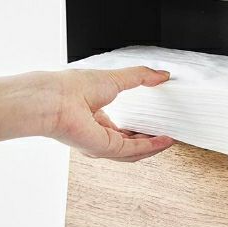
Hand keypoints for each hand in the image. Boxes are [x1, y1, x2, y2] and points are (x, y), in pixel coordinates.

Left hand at [48, 66, 173, 161]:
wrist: (58, 99)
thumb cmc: (74, 87)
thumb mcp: (116, 78)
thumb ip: (141, 76)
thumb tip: (161, 75)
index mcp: (95, 116)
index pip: (120, 128)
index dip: (139, 128)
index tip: (155, 123)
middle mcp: (97, 133)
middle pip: (128, 143)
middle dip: (148, 141)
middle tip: (165, 135)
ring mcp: (100, 143)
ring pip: (132, 151)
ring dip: (152, 147)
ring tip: (168, 140)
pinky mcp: (105, 149)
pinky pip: (132, 151)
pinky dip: (150, 147)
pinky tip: (163, 141)